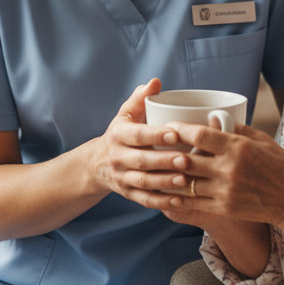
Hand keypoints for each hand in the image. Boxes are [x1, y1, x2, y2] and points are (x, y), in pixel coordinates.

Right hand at [86, 79, 197, 201]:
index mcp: (119, 135)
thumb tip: (156, 81)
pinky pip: (145, 200)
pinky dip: (162, 202)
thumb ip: (140, 98)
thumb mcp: (126, 114)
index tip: (175, 133)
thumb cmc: (121, 134)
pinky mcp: (129, 194)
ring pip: (144, 182)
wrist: (96, 164)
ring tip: (185, 180)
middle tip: (187, 160)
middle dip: (164, 161)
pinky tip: (179, 200)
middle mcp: (118, 157)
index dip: (155, 135)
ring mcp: (122, 178)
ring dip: (165, 182)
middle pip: (142, 161)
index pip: (137, 135)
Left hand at [150, 120, 283, 230]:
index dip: (179, 130)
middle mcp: (228, 169)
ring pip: (186, 183)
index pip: (200, 136)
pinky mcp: (223, 208)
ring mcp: (224, 191)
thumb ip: (237, 129)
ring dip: (168, 175)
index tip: (168, 126)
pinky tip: (166, 190)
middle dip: (167, 152)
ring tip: (155, 168)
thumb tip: (216, 118)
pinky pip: (193, 202)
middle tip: (155, 146)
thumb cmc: (280, 166)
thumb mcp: (262, 140)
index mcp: (237, 148)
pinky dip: (177, 196)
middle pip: (187, 160)